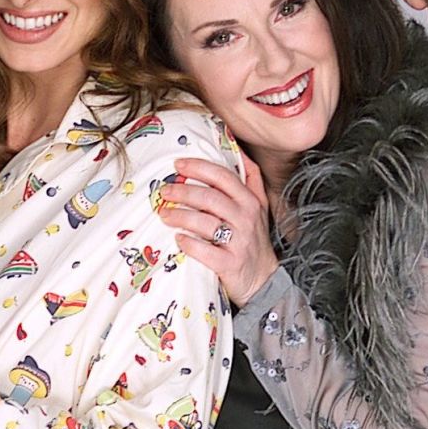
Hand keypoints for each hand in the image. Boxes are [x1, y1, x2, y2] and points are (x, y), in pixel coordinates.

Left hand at [159, 156, 279, 306]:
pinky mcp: (231, 264)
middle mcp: (246, 218)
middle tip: (164, 191)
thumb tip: (236, 148)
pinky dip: (189, 244)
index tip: (178, 164)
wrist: (264, 280)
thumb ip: (250, 178)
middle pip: (210, 197)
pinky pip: (206, 251)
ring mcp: (239, 241)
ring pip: (205, 222)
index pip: (223, 176)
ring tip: (164, 214)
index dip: (199, 167)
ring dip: (180, 216)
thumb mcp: (258, 206)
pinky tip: (178, 239)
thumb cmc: (253, 239)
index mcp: (250, 200)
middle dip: (183, 191)